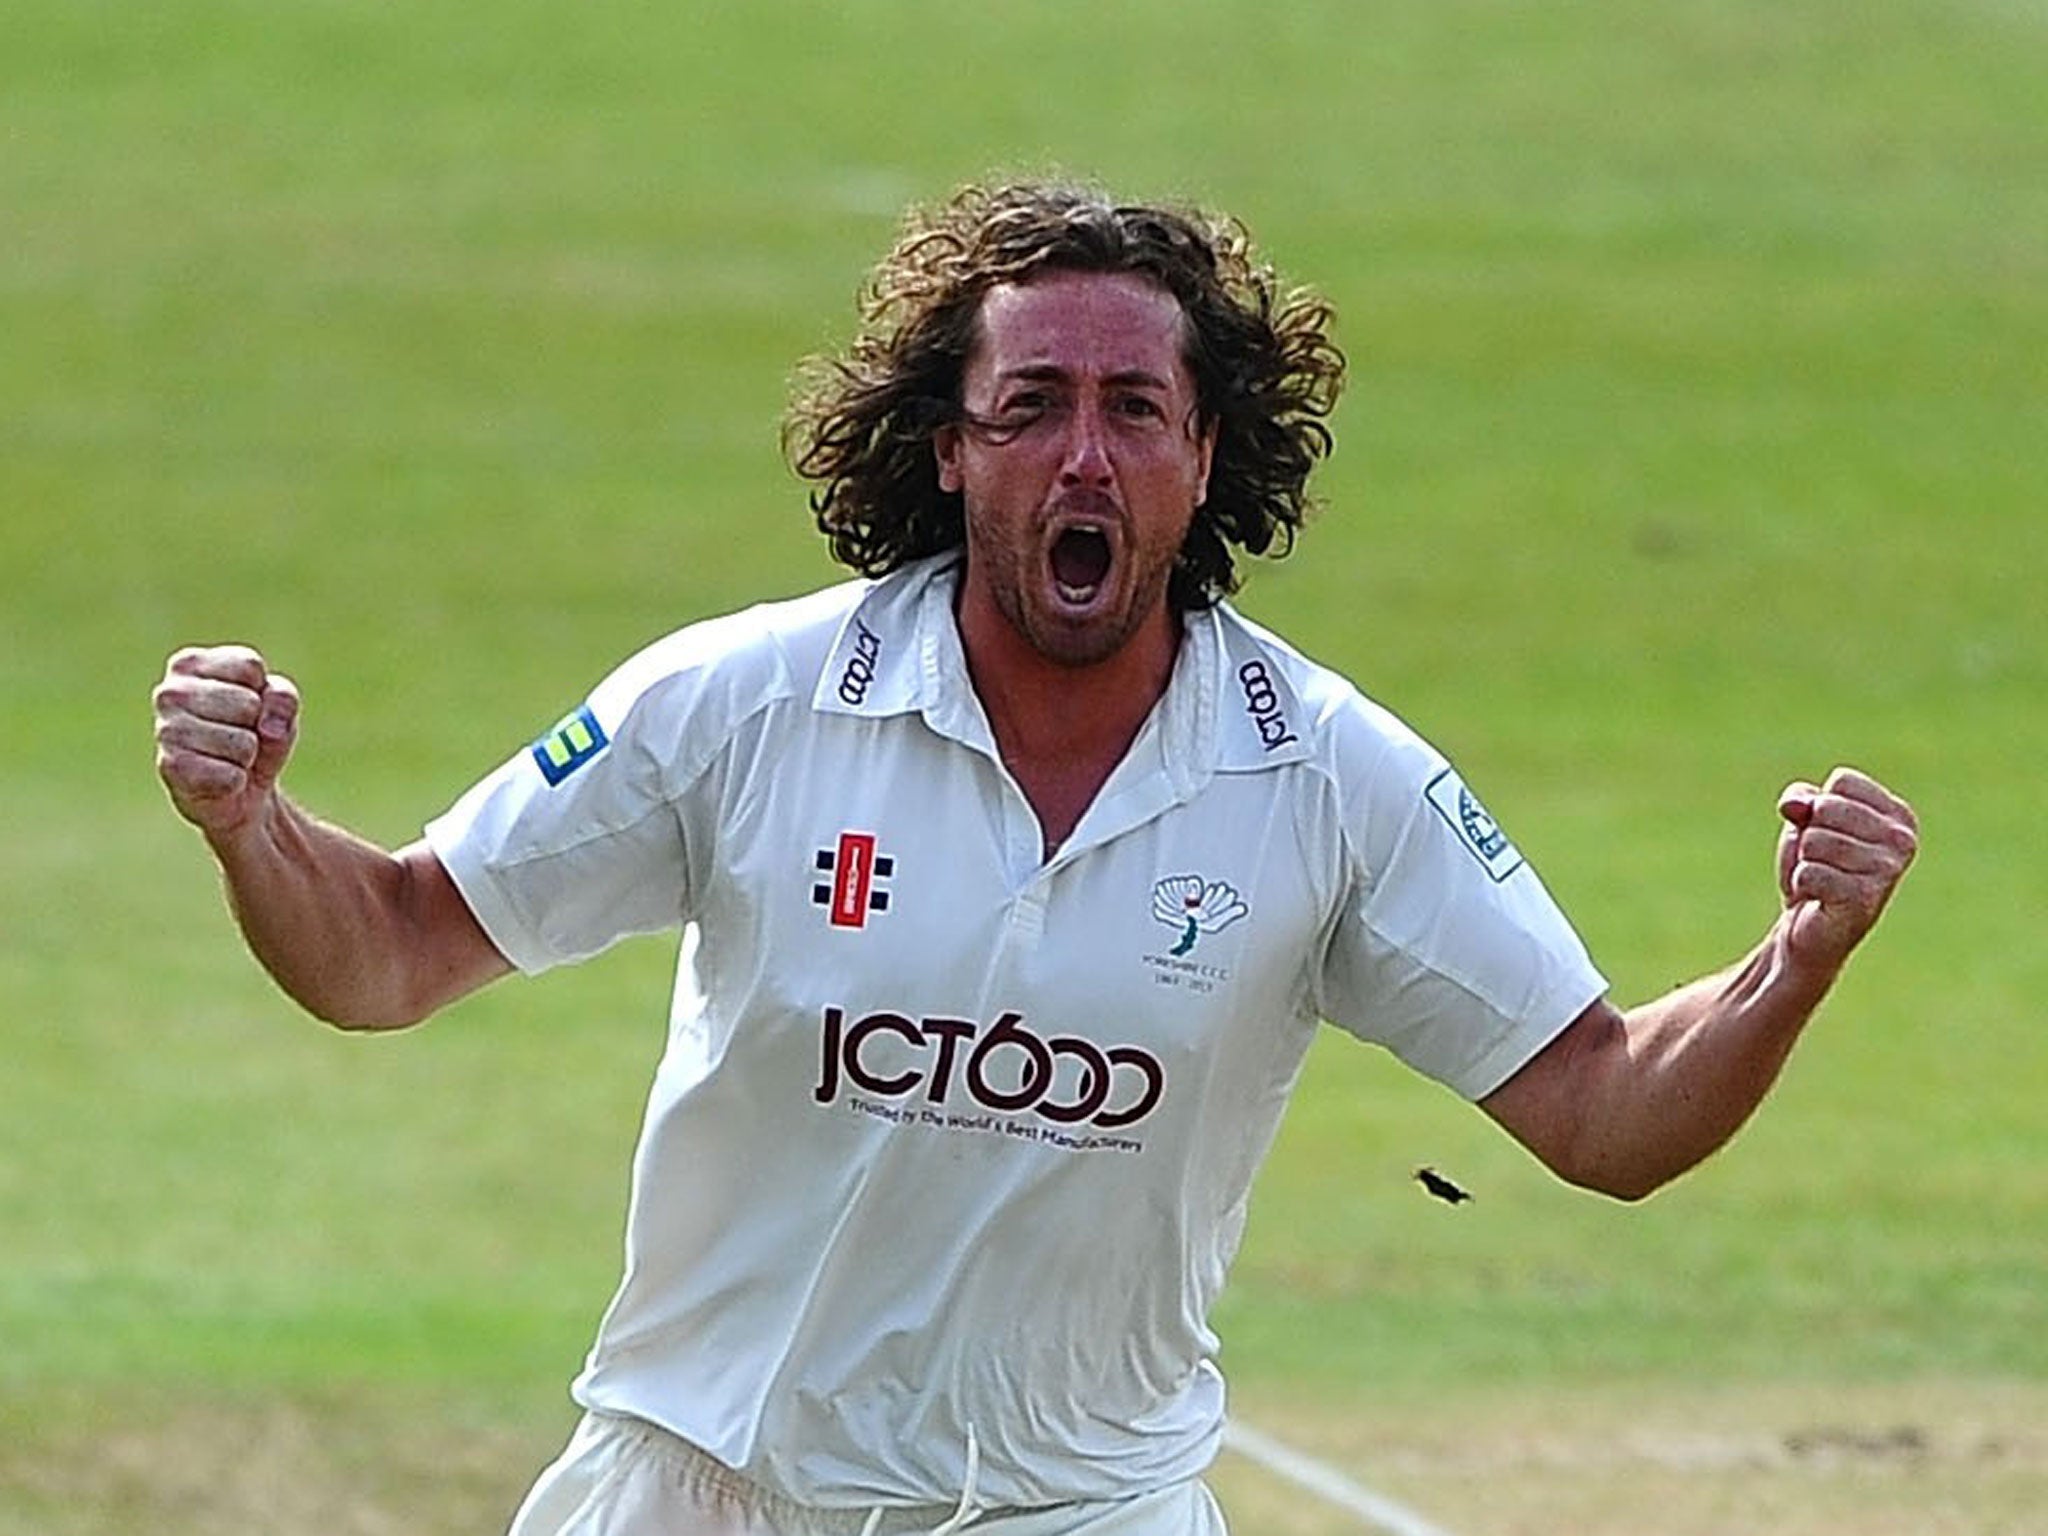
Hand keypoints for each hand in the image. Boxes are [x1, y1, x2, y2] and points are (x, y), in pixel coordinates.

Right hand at [153, 645, 301, 840]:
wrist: (241, 790)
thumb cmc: (257, 734)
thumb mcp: (280, 707)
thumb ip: (283, 699)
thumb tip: (268, 728)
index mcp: (191, 663)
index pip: (249, 666)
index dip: (263, 692)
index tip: (249, 705)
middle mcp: (170, 691)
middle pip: (248, 704)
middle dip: (256, 726)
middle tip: (240, 736)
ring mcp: (166, 730)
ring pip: (242, 743)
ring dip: (247, 756)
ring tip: (229, 757)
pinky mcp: (170, 768)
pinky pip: (229, 776)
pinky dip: (236, 781)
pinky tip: (219, 779)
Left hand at [1775, 766, 1917, 970]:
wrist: (1807, 925)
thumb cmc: (1813, 866)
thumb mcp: (1804, 822)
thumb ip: (1801, 799)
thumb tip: (1795, 806)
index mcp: (1899, 816)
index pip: (1843, 782)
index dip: (1819, 805)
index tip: (1827, 832)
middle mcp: (1903, 841)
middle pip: (1827, 808)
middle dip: (1808, 833)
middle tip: (1821, 861)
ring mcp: (1887, 871)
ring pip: (1815, 841)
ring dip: (1804, 861)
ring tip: (1821, 880)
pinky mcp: (1865, 899)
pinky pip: (1809, 872)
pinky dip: (1802, 883)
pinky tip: (1818, 898)